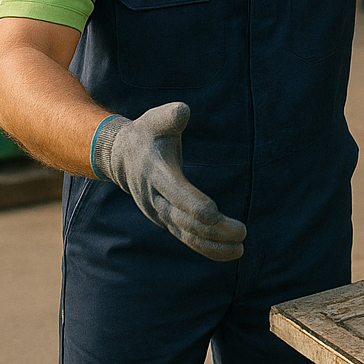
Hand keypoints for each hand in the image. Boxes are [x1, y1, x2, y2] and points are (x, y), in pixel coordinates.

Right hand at [91, 102, 246, 260]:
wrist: (121, 157)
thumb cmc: (147, 134)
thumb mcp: (155, 119)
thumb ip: (170, 115)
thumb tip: (183, 111)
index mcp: (156, 174)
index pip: (176, 194)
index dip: (195, 205)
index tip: (216, 213)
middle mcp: (156, 199)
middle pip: (186, 220)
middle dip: (213, 229)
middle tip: (242, 233)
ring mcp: (161, 213)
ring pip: (187, 235)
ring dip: (213, 245)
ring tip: (241, 249)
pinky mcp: (167, 220)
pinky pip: (188, 238)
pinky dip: (207, 247)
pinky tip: (230, 252)